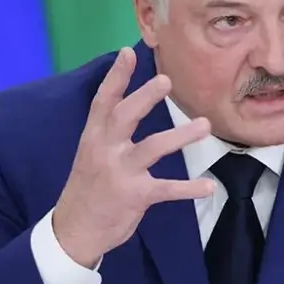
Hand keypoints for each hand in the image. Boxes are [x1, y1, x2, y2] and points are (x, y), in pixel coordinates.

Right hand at [51, 47, 213, 266]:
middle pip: (125, 117)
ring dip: (180, 136)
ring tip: (204, 125)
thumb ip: (109, 131)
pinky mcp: (135, 196)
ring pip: (152, 148)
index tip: (128, 52)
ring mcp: (120, 174)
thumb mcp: (91, 154)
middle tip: (166, 81)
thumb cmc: (89, 187)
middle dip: (145, 98)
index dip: (116, 77)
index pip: (103, 101)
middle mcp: (105, 151)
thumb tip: (129, 101)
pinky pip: (166, 189)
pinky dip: (189, 188)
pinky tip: (209, 186)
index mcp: (93, 137)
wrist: (74, 230)